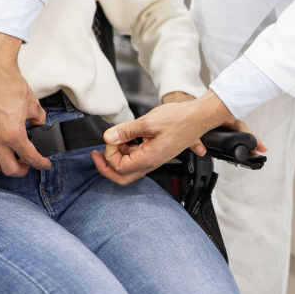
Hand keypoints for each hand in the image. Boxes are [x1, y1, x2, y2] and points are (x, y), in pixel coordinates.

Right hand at [0, 30, 51, 177]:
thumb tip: (38, 125)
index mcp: (14, 133)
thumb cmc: (10, 83)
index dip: (40, 163)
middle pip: (8, 168)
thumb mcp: (33, 104)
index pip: (30, 156)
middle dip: (19, 170)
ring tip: (3, 162)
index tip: (44, 163)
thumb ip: (37, 119)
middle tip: (24, 164)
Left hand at [91, 90, 266, 184]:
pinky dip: (127, 150)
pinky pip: (136, 158)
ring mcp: (153, 159)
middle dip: (107, 166)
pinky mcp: (155, 153)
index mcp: (148, 159)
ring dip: (117, 155)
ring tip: (114, 139)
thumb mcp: (147, 122)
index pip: (119, 168)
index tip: (109, 140)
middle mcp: (151, 163)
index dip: (109, 155)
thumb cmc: (178, 119)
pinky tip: (125, 137)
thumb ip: (125, 131)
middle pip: (122, 176)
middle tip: (97, 154)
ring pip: (128, 167)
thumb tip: (108, 138)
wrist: (198, 117)